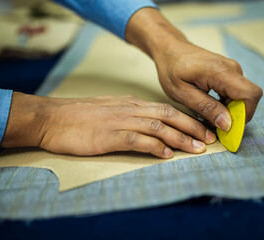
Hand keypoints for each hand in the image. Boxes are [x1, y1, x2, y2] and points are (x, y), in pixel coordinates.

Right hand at [2, 93, 215, 157]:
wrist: (53, 118)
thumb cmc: (80, 116)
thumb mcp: (110, 110)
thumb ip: (130, 114)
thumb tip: (150, 121)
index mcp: (131, 104)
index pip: (166, 109)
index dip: (187, 120)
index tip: (203, 130)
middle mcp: (130, 110)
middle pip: (169, 115)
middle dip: (192, 127)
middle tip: (210, 139)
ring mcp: (120, 121)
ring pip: (158, 126)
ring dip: (180, 138)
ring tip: (197, 148)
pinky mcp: (109, 135)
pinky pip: (137, 139)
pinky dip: (154, 146)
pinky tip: (166, 154)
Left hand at [155, 42, 262, 131]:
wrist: (170, 50)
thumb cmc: (172, 69)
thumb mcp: (183, 93)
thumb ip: (206, 108)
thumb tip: (228, 124)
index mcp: (220, 71)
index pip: (250, 94)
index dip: (244, 115)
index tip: (227, 127)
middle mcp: (232, 68)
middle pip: (249, 98)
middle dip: (235, 115)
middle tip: (213, 123)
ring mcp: (233, 69)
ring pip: (244, 97)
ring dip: (230, 111)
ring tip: (209, 114)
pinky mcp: (230, 73)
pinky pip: (237, 93)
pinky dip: (228, 104)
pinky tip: (212, 107)